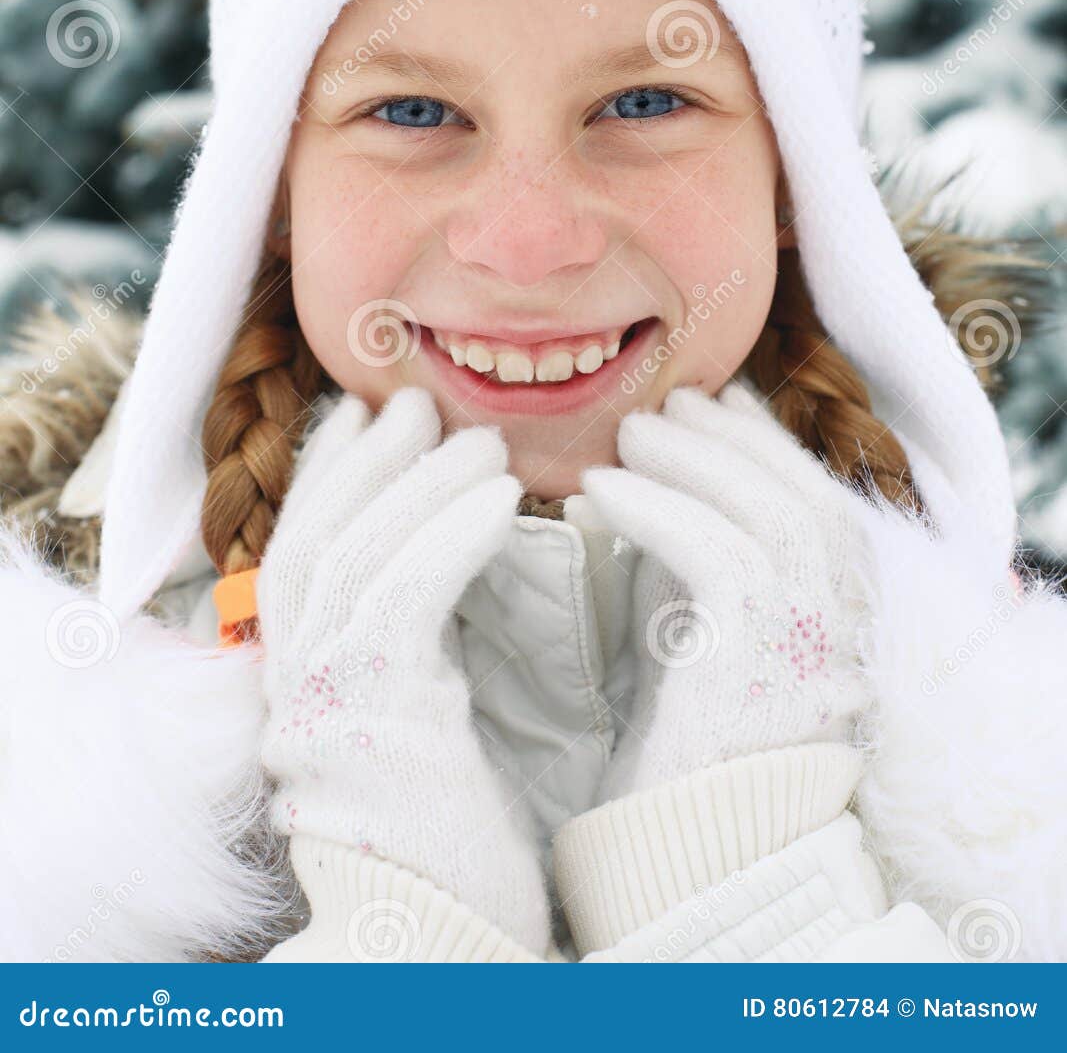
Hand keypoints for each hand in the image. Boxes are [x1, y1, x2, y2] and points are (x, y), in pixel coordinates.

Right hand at [257, 384, 550, 953]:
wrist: (452, 942)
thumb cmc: (455, 838)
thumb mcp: (420, 718)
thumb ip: (413, 642)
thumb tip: (447, 545)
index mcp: (305, 684)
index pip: (299, 550)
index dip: (327, 473)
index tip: (363, 412)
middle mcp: (298, 688)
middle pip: (315, 536)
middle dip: (366, 459)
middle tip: (417, 403)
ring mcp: (328, 702)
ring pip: (358, 553)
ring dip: (420, 482)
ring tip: (479, 439)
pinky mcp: (378, 717)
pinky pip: (407, 595)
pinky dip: (451, 533)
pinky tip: (501, 498)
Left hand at [581, 378, 869, 802]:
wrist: (695, 844)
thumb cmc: (691, 733)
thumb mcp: (705, 621)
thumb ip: (696, 547)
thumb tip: (643, 461)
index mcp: (843, 606)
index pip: (815, 494)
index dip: (759, 439)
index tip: (707, 400)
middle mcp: (846, 618)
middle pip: (798, 491)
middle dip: (727, 437)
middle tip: (661, 406)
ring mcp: (814, 638)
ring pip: (764, 511)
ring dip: (689, 460)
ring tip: (626, 439)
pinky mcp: (760, 658)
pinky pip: (714, 552)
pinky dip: (655, 508)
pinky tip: (602, 492)